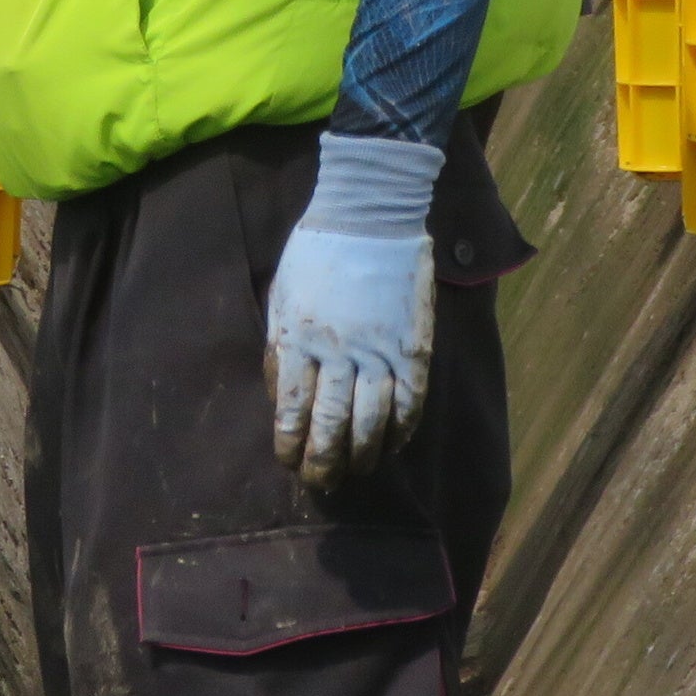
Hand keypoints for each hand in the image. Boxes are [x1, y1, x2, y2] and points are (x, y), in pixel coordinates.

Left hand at [264, 133, 442, 484]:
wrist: (371, 212)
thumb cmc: (316, 252)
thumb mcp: (282, 297)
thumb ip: (281, 348)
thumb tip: (281, 399)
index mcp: (299, 338)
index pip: (292, 409)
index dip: (290, 444)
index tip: (289, 461)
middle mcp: (338, 351)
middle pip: (331, 424)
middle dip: (324, 462)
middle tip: (322, 483)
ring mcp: (380, 350)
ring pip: (372, 421)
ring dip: (363, 454)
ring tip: (357, 471)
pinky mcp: (414, 345)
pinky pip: (411, 401)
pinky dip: (402, 429)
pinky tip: (393, 444)